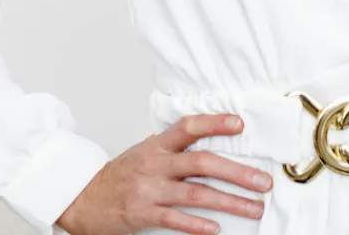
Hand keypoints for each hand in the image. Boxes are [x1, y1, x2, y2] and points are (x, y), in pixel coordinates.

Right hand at [56, 113, 272, 234]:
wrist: (85, 198)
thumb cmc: (123, 173)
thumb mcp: (147, 151)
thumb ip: (176, 147)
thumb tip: (214, 141)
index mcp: (158, 145)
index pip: (189, 127)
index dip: (215, 123)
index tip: (240, 124)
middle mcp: (156, 164)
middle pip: (202, 163)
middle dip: (237, 172)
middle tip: (263, 181)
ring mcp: (150, 190)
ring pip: (197, 195)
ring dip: (230, 202)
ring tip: (254, 208)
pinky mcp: (144, 215)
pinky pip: (176, 220)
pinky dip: (198, 225)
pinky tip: (217, 228)